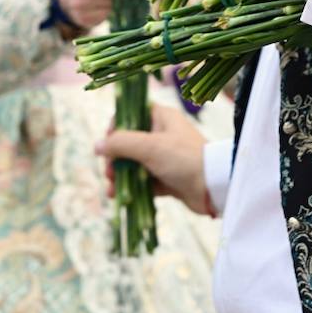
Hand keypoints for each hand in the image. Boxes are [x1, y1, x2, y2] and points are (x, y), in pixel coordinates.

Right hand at [96, 105, 211, 215]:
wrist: (215, 187)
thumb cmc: (184, 159)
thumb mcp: (150, 146)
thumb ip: (121, 143)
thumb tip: (96, 145)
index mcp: (161, 118)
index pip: (130, 115)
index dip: (115, 129)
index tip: (109, 144)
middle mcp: (162, 135)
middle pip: (128, 143)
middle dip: (114, 158)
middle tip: (109, 171)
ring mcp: (164, 158)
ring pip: (133, 164)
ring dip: (119, 175)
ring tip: (112, 188)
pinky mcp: (167, 179)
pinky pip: (142, 181)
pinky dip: (131, 187)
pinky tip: (118, 196)